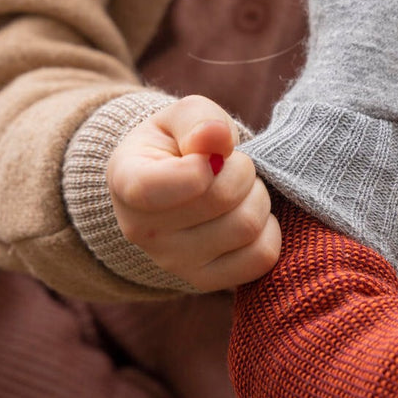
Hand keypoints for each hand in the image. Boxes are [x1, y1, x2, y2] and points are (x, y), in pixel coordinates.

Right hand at [107, 95, 280, 290]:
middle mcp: (143, 230)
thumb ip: (198, 119)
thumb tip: (217, 137)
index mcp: (128, 180)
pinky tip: (248, 213)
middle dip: (242, 170)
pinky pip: (261, 258)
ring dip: (257, 197)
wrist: (174, 184)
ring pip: (247, 227)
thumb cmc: (179, 144)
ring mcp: (173, 262)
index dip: (197, 169)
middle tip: (231, 165)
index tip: (208, 156)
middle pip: (221, 199)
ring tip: (239, 189)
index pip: (155, 188)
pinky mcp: (206, 281)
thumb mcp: (181, 117)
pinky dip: (269, 230)